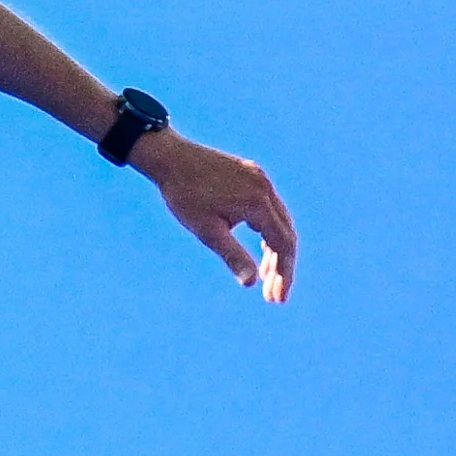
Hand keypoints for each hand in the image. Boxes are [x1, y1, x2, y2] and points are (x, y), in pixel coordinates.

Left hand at [136, 130, 297, 301]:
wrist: (169, 157)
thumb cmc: (183, 196)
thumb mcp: (206, 231)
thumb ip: (232, 255)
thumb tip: (250, 283)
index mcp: (257, 203)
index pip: (283, 245)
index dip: (284, 274)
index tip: (278, 298)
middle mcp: (265, 188)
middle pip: (285, 234)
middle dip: (281, 267)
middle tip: (273, 296)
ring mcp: (261, 179)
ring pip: (280, 220)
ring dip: (275, 250)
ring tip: (265, 276)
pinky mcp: (253, 174)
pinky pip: (270, 207)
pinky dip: (268, 230)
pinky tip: (261, 247)